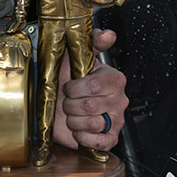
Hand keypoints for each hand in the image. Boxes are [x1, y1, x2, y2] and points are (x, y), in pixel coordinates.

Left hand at [53, 29, 127, 151]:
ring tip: (73, 115)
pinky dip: (84, 137)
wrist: (58, 104)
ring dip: (74, 121)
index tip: (68, 86)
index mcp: (115, 79)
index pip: (93, 86)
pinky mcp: (111, 138)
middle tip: (68, 102)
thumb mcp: (76, 56)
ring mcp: (117, 120)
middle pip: (89, 106)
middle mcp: (119, 100)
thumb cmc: (67, 80)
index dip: (74, 89)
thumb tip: (109, 34)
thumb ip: (93, 42)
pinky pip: (99, 142)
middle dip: (70, 105)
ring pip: (91, 124)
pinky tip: (79, 130)